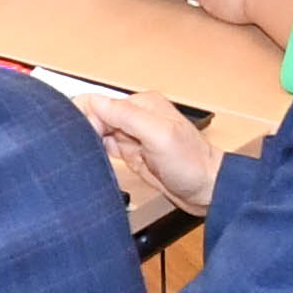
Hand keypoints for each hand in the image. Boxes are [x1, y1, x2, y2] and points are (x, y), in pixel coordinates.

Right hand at [84, 90, 221, 222]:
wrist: (207, 190)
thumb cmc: (191, 164)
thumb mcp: (159, 135)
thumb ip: (127, 116)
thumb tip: (94, 103)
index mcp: (142, 104)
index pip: (100, 101)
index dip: (88, 118)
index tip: (89, 137)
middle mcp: (135, 116)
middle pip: (95, 115)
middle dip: (85, 130)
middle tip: (86, 150)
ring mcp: (132, 135)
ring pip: (97, 131)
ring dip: (89, 140)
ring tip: (85, 156)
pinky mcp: (131, 153)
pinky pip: (105, 147)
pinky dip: (96, 151)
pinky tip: (93, 160)